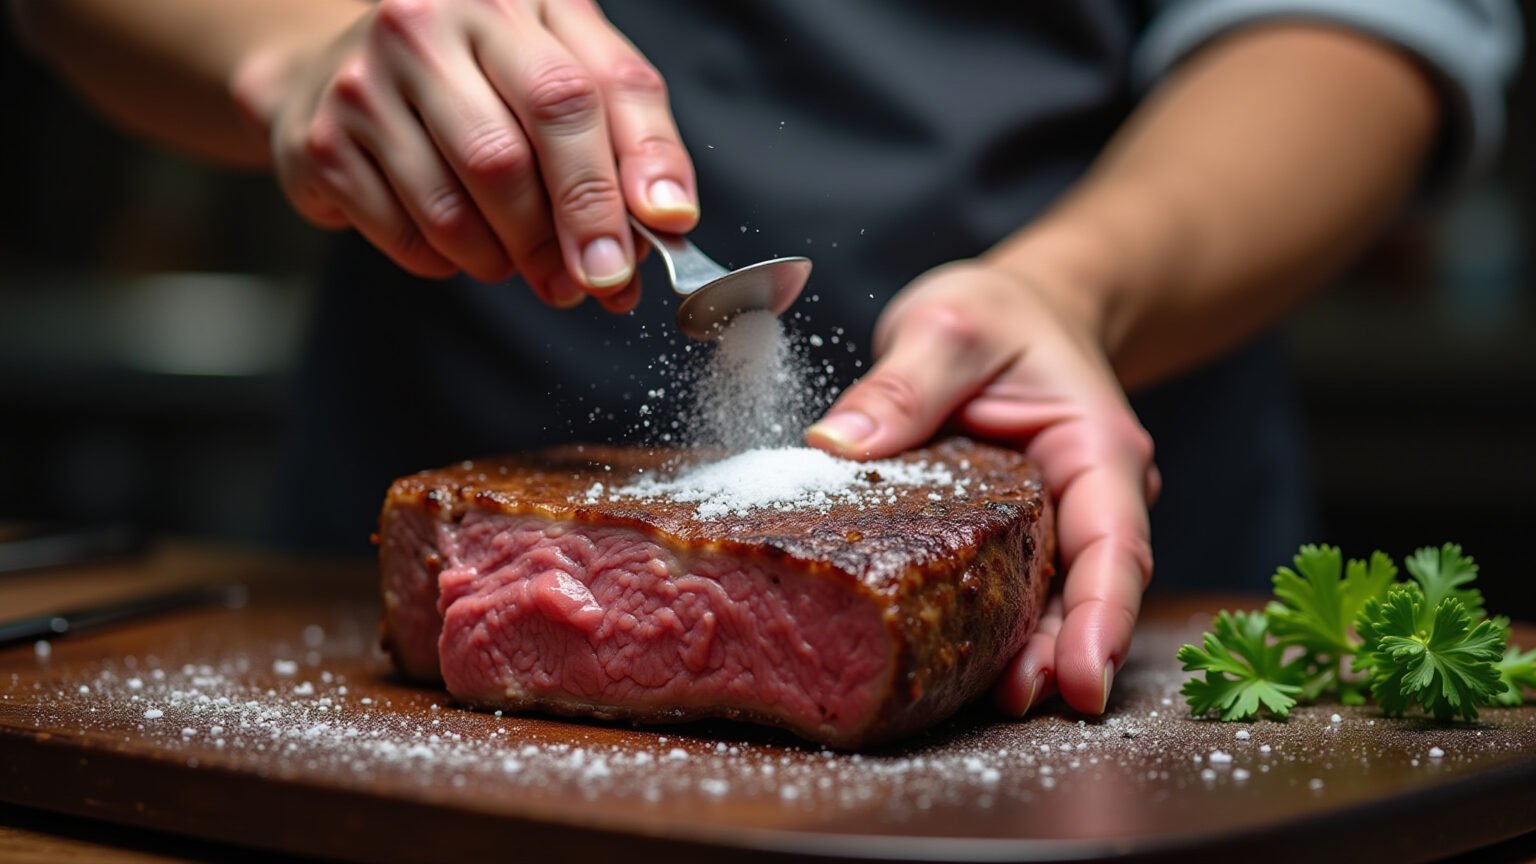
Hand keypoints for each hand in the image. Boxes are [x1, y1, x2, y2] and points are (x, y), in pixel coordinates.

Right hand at [235, 0, 696, 309]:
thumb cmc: (480, 79)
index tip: (652, 238)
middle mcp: (428, 24)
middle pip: (509, 157)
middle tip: (596, 280)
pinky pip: (407, 235)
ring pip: (455, 210)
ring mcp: (366, 82)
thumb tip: (668, 218)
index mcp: (508, 0)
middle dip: (565, 235)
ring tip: (525, 261)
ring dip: (506, 259)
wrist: (338, 71)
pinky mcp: (326, 142)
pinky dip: (450, 261)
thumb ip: (627, 133)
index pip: (577, 92)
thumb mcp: (566, 71)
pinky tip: (461, 243)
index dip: (618, 178)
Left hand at [805, 260, 1157, 714]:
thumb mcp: (948, 327)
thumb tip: (837, 446)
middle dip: (1064, 653)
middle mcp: (1089, 496)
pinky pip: (1014, 592)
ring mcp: (1057, 524)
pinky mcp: (1018, 540)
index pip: (1113, 540)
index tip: (1086, 674)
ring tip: (992, 698)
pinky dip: (997, 630)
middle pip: (1089, 590)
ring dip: (1031, 654)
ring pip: (1054, 603)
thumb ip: (903, 383)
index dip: (1103, 614)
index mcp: (1095, 446)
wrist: (1018, 312)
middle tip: (1019, 700)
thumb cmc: (1000, 316)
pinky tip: (960, 664)